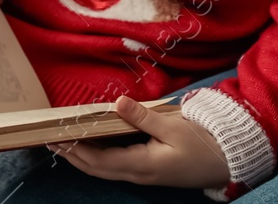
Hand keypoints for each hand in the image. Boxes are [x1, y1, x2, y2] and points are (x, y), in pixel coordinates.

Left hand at [47, 96, 229, 189]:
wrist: (227, 161)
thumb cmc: (203, 142)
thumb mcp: (173, 126)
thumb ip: (142, 117)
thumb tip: (116, 103)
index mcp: (142, 165)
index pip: (99, 161)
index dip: (76, 150)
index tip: (57, 137)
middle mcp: (138, 174)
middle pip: (96, 169)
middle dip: (72, 155)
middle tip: (50, 139)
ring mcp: (144, 174)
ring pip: (105, 169)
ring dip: (83, 157)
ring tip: (64, 141)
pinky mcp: (149, 170)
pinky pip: (116, 165)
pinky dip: (99, 155)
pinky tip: (93, 144)